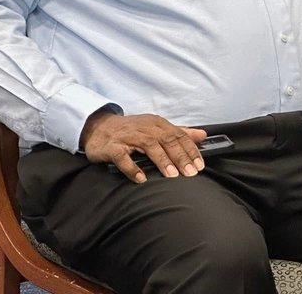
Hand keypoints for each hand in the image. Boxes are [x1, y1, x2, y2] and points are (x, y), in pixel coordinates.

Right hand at [81, 110, 206, 183]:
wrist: (98, 127)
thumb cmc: (132, 130)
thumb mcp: (156, 128)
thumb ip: (179, 133)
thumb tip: (203, 135)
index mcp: (157, 123)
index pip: (178, 135)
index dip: (191, 149)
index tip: (200, 164)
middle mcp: (144, 128)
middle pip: (167, 140)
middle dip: (180, 157)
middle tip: (191, 172)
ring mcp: (128, 136)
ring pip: (148, 146)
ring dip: (162, 161)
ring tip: (172, 175)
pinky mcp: (112, 147)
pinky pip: (123, 157)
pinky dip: (132, 168)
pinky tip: (141, 178)